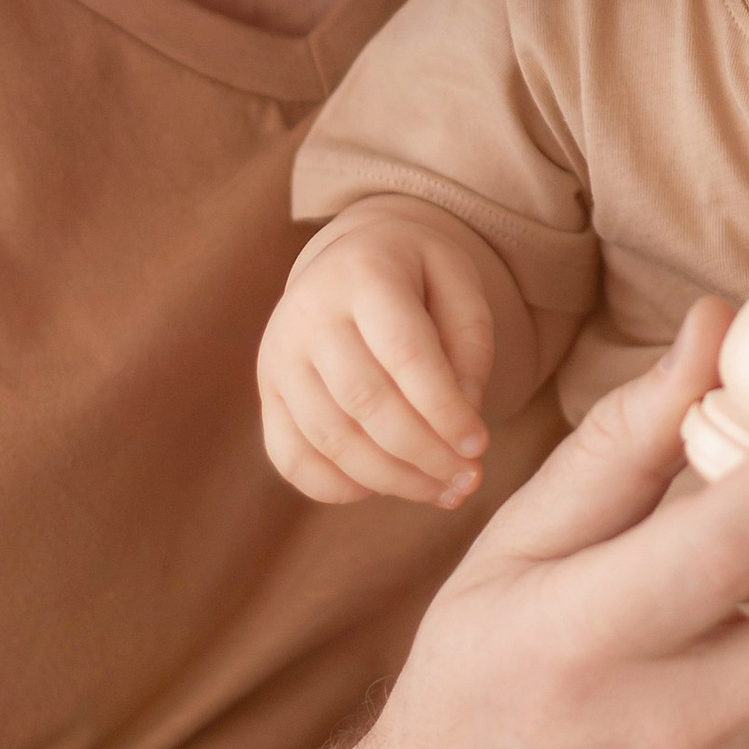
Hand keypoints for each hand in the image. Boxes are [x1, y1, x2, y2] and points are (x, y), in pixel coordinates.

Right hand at [258, 195, 503, 508]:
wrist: (350, 257)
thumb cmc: (416, 274)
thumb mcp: (458, 282)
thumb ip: (471, 342)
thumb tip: (464, 415)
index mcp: (364, 272)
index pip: (405, 353)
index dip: (444, 408)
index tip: (480, 446)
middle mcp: (308, 313)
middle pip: (365, 401)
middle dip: (423, 453)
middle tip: (469, 479)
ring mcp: (278, 356)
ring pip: (330, 438)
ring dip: (391, 479)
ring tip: (442, 490)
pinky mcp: (268, 394)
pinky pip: (292, 459)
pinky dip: (339, 488)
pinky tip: (386, 488)